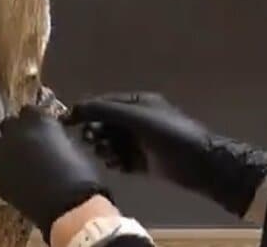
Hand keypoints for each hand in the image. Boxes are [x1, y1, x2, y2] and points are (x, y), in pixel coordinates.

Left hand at [0, 106, 112, 241]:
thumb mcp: (77, 144)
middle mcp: (16, 130)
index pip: (29, 110)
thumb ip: (60, 134)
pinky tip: (10, 177)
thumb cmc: (81, 174)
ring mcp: (2, 151)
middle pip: (9, 124)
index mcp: (38, 119)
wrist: (69, 206)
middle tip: (28, 146)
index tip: (42, 132)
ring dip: (5, 148)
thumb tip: (56, 134)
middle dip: (17, 132)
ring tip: (17, 162)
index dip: (35, 121)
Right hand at [65, 92, 266, 217]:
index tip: (67, 121)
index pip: (105, 102)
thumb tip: (75, 107)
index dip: (86, 110)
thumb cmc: (168, 134)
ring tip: (102, 154)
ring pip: (112, 142)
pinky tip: (113, 164)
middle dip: (95, 130)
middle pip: (106, 123)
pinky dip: (114, 161)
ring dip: (104, 147)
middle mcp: (137, 118)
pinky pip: (121, 159)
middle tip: (88, 141)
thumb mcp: (136, 116)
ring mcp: (140, 140)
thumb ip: (106, 110)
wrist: (199, 163)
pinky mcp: (143, 161)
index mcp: (138, 102)